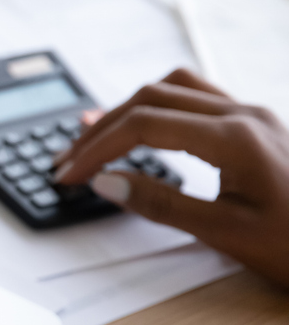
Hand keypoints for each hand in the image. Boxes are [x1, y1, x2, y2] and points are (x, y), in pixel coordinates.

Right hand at [54, 68, 288, 285]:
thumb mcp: (227, 234)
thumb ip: (161, 204)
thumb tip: (107, 182)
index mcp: (236, 138)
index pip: (143, 126)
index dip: (97, 149)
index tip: (68, 174)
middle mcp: (244, 116)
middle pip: (150, 99)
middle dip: (102, 128)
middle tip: (69, 162)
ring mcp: (253, 117)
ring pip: (172, 90)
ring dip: (126, 110)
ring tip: (94, 138)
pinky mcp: (256, 127)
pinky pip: (196, 98)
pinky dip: (156, 107)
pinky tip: (141, 124)